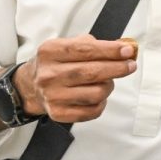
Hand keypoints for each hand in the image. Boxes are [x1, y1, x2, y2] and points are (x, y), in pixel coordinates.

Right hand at [17, 34, 136, 122]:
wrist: (30, 86)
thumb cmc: (56, 63)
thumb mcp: (66, 45)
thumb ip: (92, 45)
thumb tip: (123, 49)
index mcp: (50, 52)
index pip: (85, 50)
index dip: (110, 50)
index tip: (128, 50)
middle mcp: (49, 74)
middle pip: (92, 72)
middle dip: (117, 68)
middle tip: (130, 65)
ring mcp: (53, 96)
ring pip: (96, 93)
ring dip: (109, 86)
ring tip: (108, 81)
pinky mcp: (58, 114)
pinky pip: (92, 111)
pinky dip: (102, 102)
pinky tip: (99, 95)